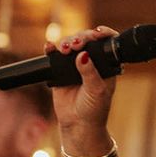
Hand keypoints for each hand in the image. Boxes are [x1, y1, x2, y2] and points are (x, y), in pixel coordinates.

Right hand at [45, 26, 117, 146]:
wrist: (78, 124)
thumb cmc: (94, 109)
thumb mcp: (96, 90)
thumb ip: (90, 73)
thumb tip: (83, 55)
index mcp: (106, 64)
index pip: (106, 43)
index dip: (103, 34)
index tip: (98, 32)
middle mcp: (91, 61)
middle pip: (86, 39)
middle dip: (82, 37)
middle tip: (77, 44)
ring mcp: (74, 65)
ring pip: (70, 44)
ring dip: (67, 42)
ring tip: (65, 49)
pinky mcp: (59, 70)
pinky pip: (54, 55)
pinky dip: (51, 49)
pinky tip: (49, 47)